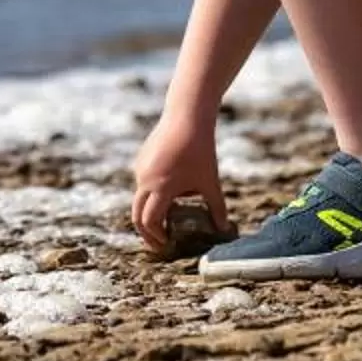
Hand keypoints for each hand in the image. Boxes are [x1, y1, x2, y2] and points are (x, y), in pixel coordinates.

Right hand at [130, 110, 226, 251]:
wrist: (186, 116)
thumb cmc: (201, 150)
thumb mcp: (211, 181)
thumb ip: (217, 208)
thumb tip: (224, 229)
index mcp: (161, 188)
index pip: (149, 221)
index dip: (156, 237)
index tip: (166, 245)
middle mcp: (145, 180)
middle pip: (137, 214)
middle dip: (147, 231)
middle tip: (159, 243)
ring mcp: (140, 169)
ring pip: (140, 197)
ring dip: (151, 210)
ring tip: (170, 216)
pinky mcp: (141, 159)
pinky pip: (143, 183)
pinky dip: (152, 194)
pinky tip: (171, 190)